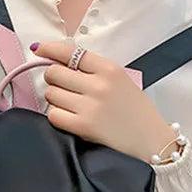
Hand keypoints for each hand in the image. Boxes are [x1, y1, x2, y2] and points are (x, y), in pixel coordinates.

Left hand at [30, 41, 177, 161]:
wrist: (152, 141)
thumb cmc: (136, 112)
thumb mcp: (121, 81)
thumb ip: (93, 71)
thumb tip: (58, 62)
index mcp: (109, 69)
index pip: (70, 52)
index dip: (49, 49)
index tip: (39, 50)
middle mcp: (98, 84)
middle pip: (54, 73)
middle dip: (55, 80)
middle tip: (65, 90)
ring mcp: (90, 105)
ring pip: (50, 94)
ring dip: (56, 100)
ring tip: (72, 107)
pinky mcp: (83, 126)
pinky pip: (53, 115)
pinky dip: (57, 117)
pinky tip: (70, 119)